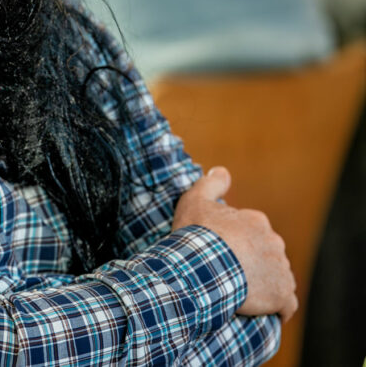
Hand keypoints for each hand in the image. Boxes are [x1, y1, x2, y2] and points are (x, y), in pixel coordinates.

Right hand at [173, 166, 297, 321]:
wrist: (201, 267)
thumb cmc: (196, 235)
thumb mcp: (195, 201)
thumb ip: (210, 184)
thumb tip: (221, 170)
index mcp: (256, 221)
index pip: (252, 232)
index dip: (236, 243)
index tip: (221, 251)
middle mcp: (274, 243)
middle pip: (267, 254)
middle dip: (253, 262)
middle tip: (229, 272)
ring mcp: (281, 270)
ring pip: (277, 277)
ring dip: (265, 284)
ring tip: (242, 293)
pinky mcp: (282, 295)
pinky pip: (286, 304)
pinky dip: (279, 308)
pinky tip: (266, 311)